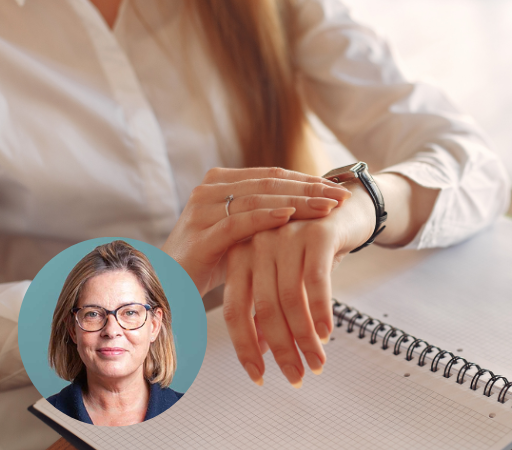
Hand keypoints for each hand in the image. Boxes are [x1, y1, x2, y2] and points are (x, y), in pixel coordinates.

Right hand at [163, 167, 350, 296]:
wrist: (169, 287)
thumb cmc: (210, 261)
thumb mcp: (242, 233)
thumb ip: (265, 215)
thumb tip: (310, 206)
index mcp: (221, 183)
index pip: (273, 176)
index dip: (307, 181)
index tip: (339, 190)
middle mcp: (210, 189)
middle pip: (269, 183)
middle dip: (309, 189)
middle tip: (341, 196)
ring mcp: (203, 210)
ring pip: (258, 198)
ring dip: (296, 201)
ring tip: (326, 207)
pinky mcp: (201, 235)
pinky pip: (238, 222)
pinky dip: (266, 217)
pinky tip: (291, 217)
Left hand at [222, 179, 375, 386]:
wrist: (346, 208)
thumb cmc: (311, 247)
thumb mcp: (285, 276)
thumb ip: (267, 307)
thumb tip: (260, 349)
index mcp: (240, 255)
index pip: (234, 310)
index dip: (245, 347)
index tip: (258, 375)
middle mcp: (258, 243)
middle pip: (262, 308)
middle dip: (281, 349)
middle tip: (296, 375)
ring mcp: (285, 236)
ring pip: (290, 299)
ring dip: (304, 338)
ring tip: (316, 361)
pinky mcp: (316, 233)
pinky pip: (316, 281)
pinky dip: (321, 312)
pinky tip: (326, 333)